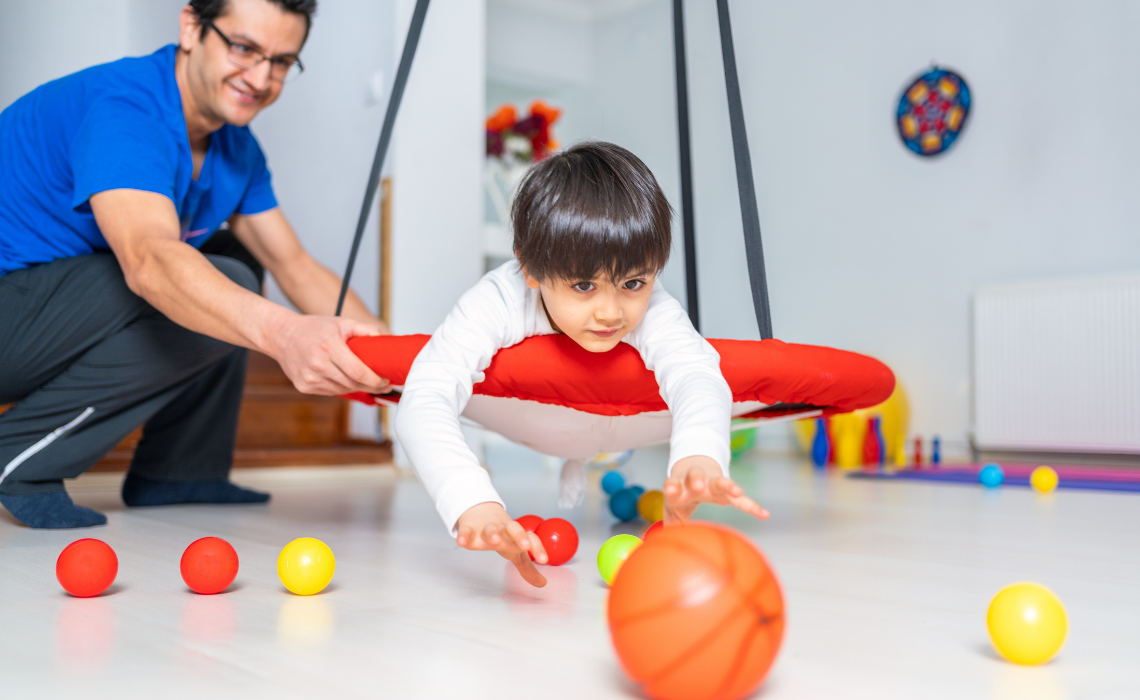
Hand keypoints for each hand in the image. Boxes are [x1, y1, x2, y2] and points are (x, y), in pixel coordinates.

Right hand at [269, 314, 390, 394]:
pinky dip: (341, 387)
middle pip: (353, 385)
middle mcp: (318, 365)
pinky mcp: (304, 387)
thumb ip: (364, 330)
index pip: (359, 373)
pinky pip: (330, 392)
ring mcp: (309, 378)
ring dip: (357, 388)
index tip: (386, 382)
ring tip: (366, 382)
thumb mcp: (341, 322)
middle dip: (371, 387)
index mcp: (329, 348)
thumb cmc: (313, 328)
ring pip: (342, 390)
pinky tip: (345, 379)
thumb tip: (383, 341)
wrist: (281, 335)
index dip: (376, 381)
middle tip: (383, 385)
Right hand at [455, 502, 548, 587]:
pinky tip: (462, 542)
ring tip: (495, 541)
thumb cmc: (502, 534)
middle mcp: (503, 530)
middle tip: (525, 545)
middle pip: (513, 528)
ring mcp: (486, 528)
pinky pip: (466, 531)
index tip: (544, 560)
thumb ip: (527, 568)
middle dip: (519, 535)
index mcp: (516, 536)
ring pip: (490, 529)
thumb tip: (542, 583)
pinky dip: (464, 535)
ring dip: (493, 534)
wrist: (481, 511)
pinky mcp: (469, 529)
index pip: (531, 539)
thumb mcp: (515, 551)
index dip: (538, 548)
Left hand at [663, 455, 768, 524]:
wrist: (694, 464)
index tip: (671, 490)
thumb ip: (669, 522)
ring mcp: (713, 482)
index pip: (674, 484)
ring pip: (721, 481)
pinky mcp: (727, 488)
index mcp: (680, 485)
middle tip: (699, 486)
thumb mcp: (672, 505)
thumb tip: (664, 545)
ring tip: (737, 492)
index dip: (672, 487)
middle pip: (697, 475)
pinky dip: (752, 505)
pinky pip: (741, 498)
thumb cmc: (681, 491)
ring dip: (728, 485)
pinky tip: (764, 514)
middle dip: (698, 479)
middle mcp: (696, 480)